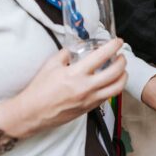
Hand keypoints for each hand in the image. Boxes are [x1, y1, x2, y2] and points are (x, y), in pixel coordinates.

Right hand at [10, 39, 127, 137]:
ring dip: (124, 76)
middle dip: (123, 61)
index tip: (118, 41)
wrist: (31, 113)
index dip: (113, 46)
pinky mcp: (89, 108)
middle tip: (121, 55)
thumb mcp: (51, 65)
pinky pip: (108, 97)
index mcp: (75, 74)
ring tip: (122, 70)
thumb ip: (67, 53)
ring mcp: (89, 99)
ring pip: (117, 88)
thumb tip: (77, 47)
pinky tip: (111, 82)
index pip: (101, 56)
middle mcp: (85, 87)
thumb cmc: (39, 90)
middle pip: (116, 72)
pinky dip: (113, 87)